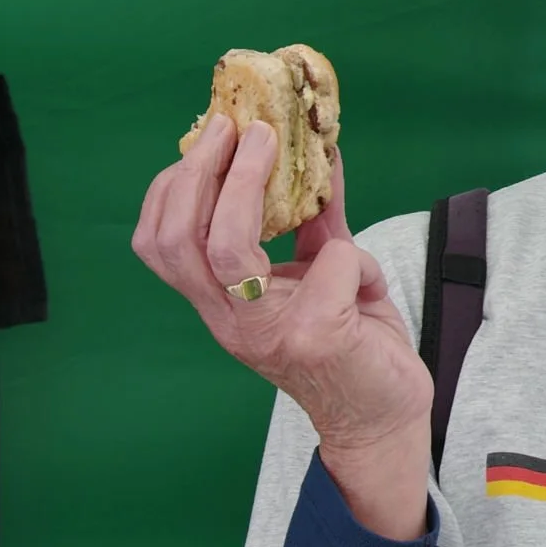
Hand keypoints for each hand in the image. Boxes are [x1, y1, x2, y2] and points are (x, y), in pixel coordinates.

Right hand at [131, 115, 432, 534]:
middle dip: (202, 172)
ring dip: (248, 186)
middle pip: (180, 240)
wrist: (385, 419)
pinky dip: (353, 256)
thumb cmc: (353, 342)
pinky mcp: (318, 339)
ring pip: (227, 248)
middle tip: (239, 127)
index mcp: (220, 304)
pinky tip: (365, 275)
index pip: (160, 243)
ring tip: (273, 144)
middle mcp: (230, 322)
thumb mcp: (327, 271)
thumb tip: (319, 148)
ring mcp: (268, 333)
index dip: (173, 185)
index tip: (211, 135)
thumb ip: (316, 217)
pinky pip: (333, 265)